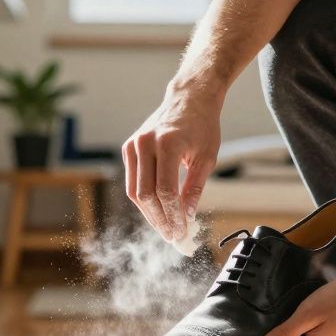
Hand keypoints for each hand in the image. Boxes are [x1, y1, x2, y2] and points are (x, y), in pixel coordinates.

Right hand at [122, 86, 221, 240]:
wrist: (188, 99)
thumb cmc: (202, 126)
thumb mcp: (207, 158)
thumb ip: (194, 188)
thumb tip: (186, 217)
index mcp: (167, 143)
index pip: (165, 190)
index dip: (172, 215)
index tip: (181, 232)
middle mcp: (145, 143)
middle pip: (146, 194)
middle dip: (159, 219)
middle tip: (172, 236)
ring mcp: (133, 145)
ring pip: (135, 191)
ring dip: (149, 214)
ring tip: (165, 229)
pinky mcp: (128, 148)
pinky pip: (133, 182)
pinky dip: (144, 200)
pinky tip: (158, 212)